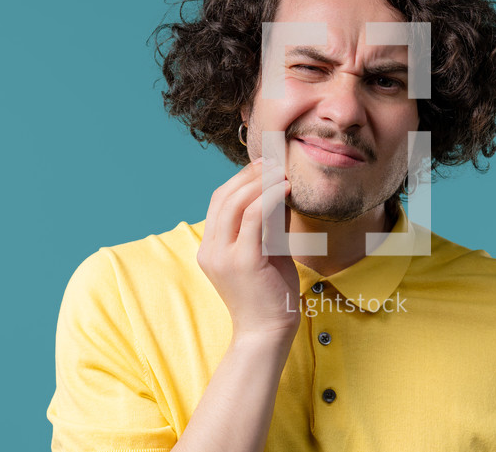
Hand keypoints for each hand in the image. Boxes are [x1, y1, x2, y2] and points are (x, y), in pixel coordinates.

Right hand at [196, 158, 300, 340]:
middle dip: (249, 175)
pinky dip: (269, 197)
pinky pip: (253, 218)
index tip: (264, 166)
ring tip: (281, 171)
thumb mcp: (265, 252)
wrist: (268, 333)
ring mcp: (223, 256)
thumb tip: (280, 192)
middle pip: (223, 197)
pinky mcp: (243, 261)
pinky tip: (285, 189)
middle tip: (274, 162)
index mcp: (210, 249)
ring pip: (235, 203)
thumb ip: (266, 226)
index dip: (240, 179)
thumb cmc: (271, 295)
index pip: (218, 202)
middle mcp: (210, 250)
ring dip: (260, 182)